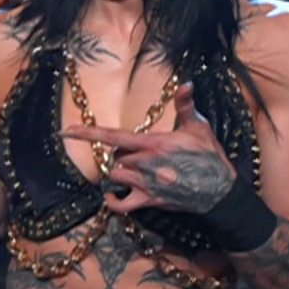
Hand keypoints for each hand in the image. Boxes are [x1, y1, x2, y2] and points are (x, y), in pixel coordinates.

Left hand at [62, 84, 234, 216]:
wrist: (220, 190)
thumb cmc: (209, 156)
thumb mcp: (199, 126)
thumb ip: (185, 105)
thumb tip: (186, 83)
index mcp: (154, 143)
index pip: (113, 136)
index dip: (88, 133)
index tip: (67, 131)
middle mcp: (146, 164)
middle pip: (115, 156)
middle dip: (121, 153)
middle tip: (138, 152)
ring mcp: (146, 184)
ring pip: (116, 176)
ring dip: (120, 172)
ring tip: (135, 169)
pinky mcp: (150, 200)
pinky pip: (121, 205)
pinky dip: (113, 201)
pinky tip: (114, 196)